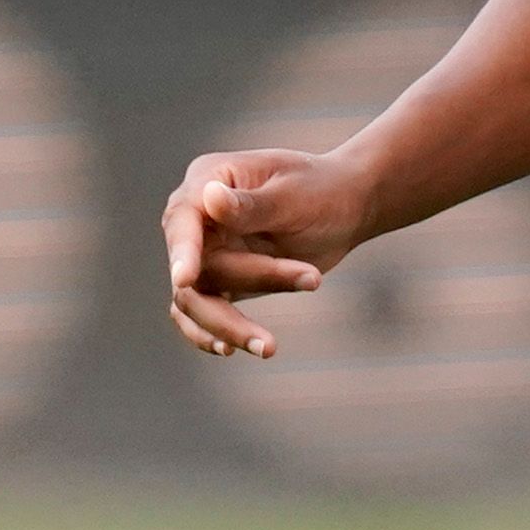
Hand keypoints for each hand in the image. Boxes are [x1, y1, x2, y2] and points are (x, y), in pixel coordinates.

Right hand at [160, 146, 371, 359]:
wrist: (347, 207)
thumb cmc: (322, 189)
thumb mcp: (294, 195)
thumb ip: (251, 205)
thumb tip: (209, 198)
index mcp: (209, 179)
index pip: (182, 219)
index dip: (182, 250)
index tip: (185, 279)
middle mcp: (198, 217)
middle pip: (194, 267)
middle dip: (246, 282)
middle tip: (311, 281)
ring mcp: (204, 251)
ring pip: (195, 299)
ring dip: (230, 324)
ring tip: (270, 347)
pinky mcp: (219, 281)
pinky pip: (201, 314)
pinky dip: (212, 334)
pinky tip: (231, 350)